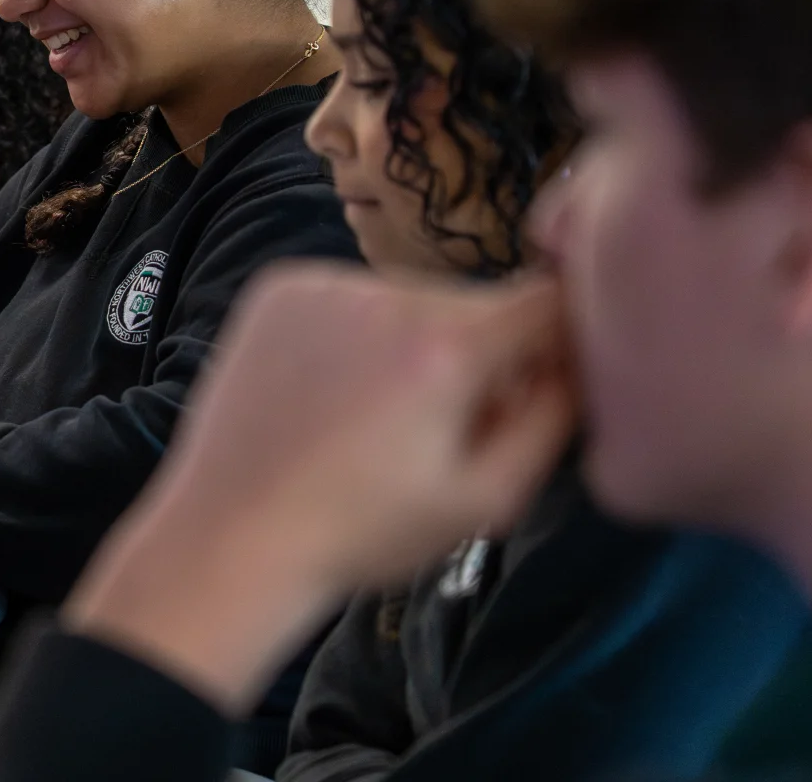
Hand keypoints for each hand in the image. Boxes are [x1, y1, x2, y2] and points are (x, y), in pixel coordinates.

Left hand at [64, 265, 576, 713]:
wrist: (232, 532)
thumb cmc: (363, 531)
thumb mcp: (485, 499)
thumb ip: (554, 419)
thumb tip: (586, 360)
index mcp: (446, 347)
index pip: (549, 299)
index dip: (561, 340)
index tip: (541, 385)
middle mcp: (385, 295)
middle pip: (476, 305)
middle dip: (480, 355)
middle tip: (447, 426)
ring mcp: (323, 285)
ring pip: (411, 299)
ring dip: (415, 342)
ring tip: (378, 416)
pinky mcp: (279, 288)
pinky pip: (350, 295)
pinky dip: (356, 331)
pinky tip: (332, 392)